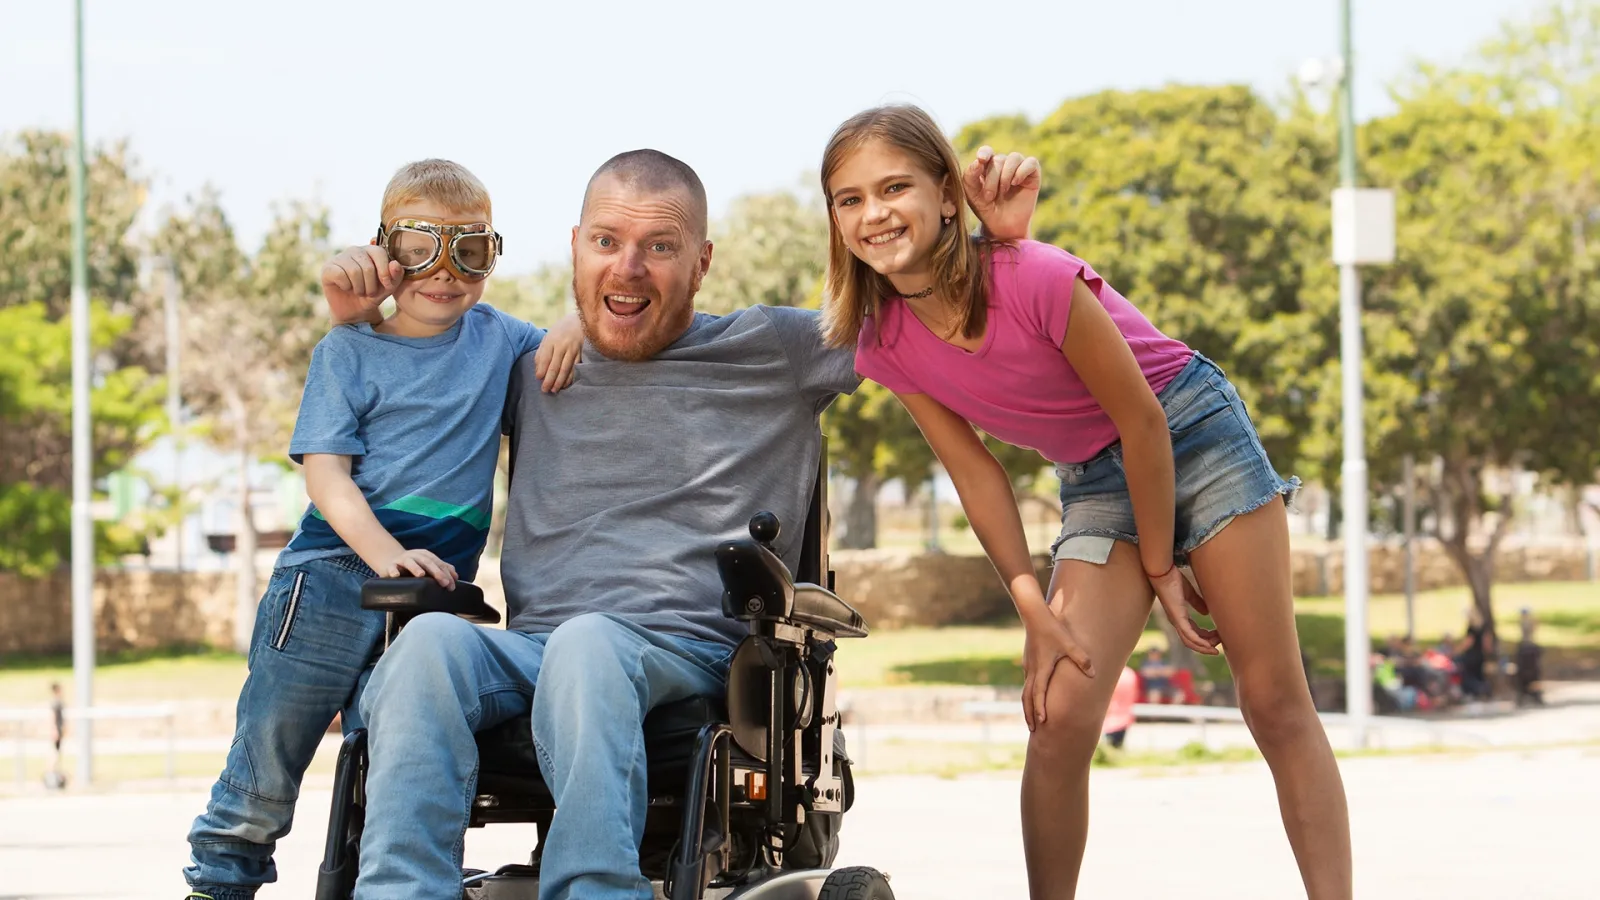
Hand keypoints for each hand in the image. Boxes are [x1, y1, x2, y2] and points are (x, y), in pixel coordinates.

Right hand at [322, 245, 401, 324]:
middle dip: (371, 285)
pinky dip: (346, 286)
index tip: (386, 285)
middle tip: (369, 292)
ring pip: (354, 271)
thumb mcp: (388, 287)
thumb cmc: (373, 295)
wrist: (355, 310)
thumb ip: (396, 276)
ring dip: (359, 288)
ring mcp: (340, 257)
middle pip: (367, 266)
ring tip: (359, 291)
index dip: (385, 271)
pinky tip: (345, 288)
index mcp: (371, 251)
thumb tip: (395, 264)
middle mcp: (355, 250)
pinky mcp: (328, 268)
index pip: (379, 252)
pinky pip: (340, 275)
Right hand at [379, 548, 456, 588]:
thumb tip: (455, 577)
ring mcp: (402, 560)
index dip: (446, 573)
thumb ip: (441, 569)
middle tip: (444, 582)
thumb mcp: (427, 565)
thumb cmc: (413, 566)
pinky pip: (391, 568)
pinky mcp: (390, 566)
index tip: (451, 585)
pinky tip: (395, 575)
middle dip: (436, 571)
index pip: (438, 563)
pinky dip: (393, 571)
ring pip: (410, 562)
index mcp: (425, 556)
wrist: (390, 560)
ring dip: (415, 568)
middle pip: (427, 562)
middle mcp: (415, 556)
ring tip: (421, 574)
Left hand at [533, 312, 582, 392]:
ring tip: (554, 390)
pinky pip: (574, 368)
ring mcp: (573, 350)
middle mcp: (562, 345)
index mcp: (551, 340)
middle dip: (549, 380)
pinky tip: (565, 385)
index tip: (539, 378)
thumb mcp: (547, 338)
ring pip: (565, 369)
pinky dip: (569, 378)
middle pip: (555, 366)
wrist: (578, 322)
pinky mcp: (581, 354)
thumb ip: (541, 353)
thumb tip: (538, 372)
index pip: (545, 358)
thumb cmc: (559, 332)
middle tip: (545, 390)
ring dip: (559, 381)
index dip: (542, 370)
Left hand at [963, 146, 1040, 241]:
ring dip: (1006, 175)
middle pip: (998, 159)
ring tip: (1003, 191)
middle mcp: (1004, 164)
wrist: (1002, 227)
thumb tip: (978, 161)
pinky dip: (1022, 170)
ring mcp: (1019, 168)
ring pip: (1014, 158)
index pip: (987, 151)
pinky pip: (1031, 162)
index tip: (981, 159)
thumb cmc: (986, 209)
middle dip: (992, 178)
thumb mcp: (972, 194)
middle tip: (989, 197)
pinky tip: (1015, 183)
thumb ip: (970, 177)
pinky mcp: (1033, 175)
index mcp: (988, 166)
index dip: (984, 152)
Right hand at [1022, 610, 1094, 730]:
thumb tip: (1094, 674)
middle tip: (1033, 730)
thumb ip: (1082, 659)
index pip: (1039, 694)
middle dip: (1030, 714)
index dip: (1040, 709)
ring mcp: (1028, 666)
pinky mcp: (1028, 661)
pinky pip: (1027, 683)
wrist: (1033, 614)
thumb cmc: (1053, 628)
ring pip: (1026, 691)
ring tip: (1031, 719)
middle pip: (1028, 698)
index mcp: (1041, 669)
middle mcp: (1032, 670)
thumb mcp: (1069, 643)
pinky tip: (1033, 697)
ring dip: (1028, 706)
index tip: (1042, 723)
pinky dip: (1029, 695)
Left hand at [1150, 566, 1220, 654]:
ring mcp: (1176, 620)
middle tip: (1219, 644)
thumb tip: (1206, 612)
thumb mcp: (1188, 592)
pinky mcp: (1177, 616)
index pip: (1192, 634)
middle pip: (1191, 641)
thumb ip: (1197, 602)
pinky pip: (1188, 634)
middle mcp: (1176, 622)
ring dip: (1204, 646)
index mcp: (1179, 617)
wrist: (1162, 571)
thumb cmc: (1172, 579)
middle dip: (1206, 645)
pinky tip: (1208, 645)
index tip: (1217, 637)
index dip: (1205, 638)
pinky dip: (1198, 641)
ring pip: (1190, 641)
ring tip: (1216, 648)